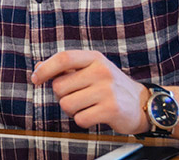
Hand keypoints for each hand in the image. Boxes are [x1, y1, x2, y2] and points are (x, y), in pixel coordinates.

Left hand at [30, 50, 147, 133]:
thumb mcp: (91, 70)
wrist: (142, 103)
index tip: (35, 79)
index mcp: (94, 58)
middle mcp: (101, 71)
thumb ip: (66, 68)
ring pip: (66, 104)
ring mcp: (107, 90)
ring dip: (72, 110)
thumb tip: (38, 68)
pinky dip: (83, 120)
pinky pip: (79, 119)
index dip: (45, 69)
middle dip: (62, 95)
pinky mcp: (111, 109)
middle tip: (78, 96)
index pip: (63, 58)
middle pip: (59, 86)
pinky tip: (95, 115)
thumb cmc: (110, 86)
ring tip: (87, 106)